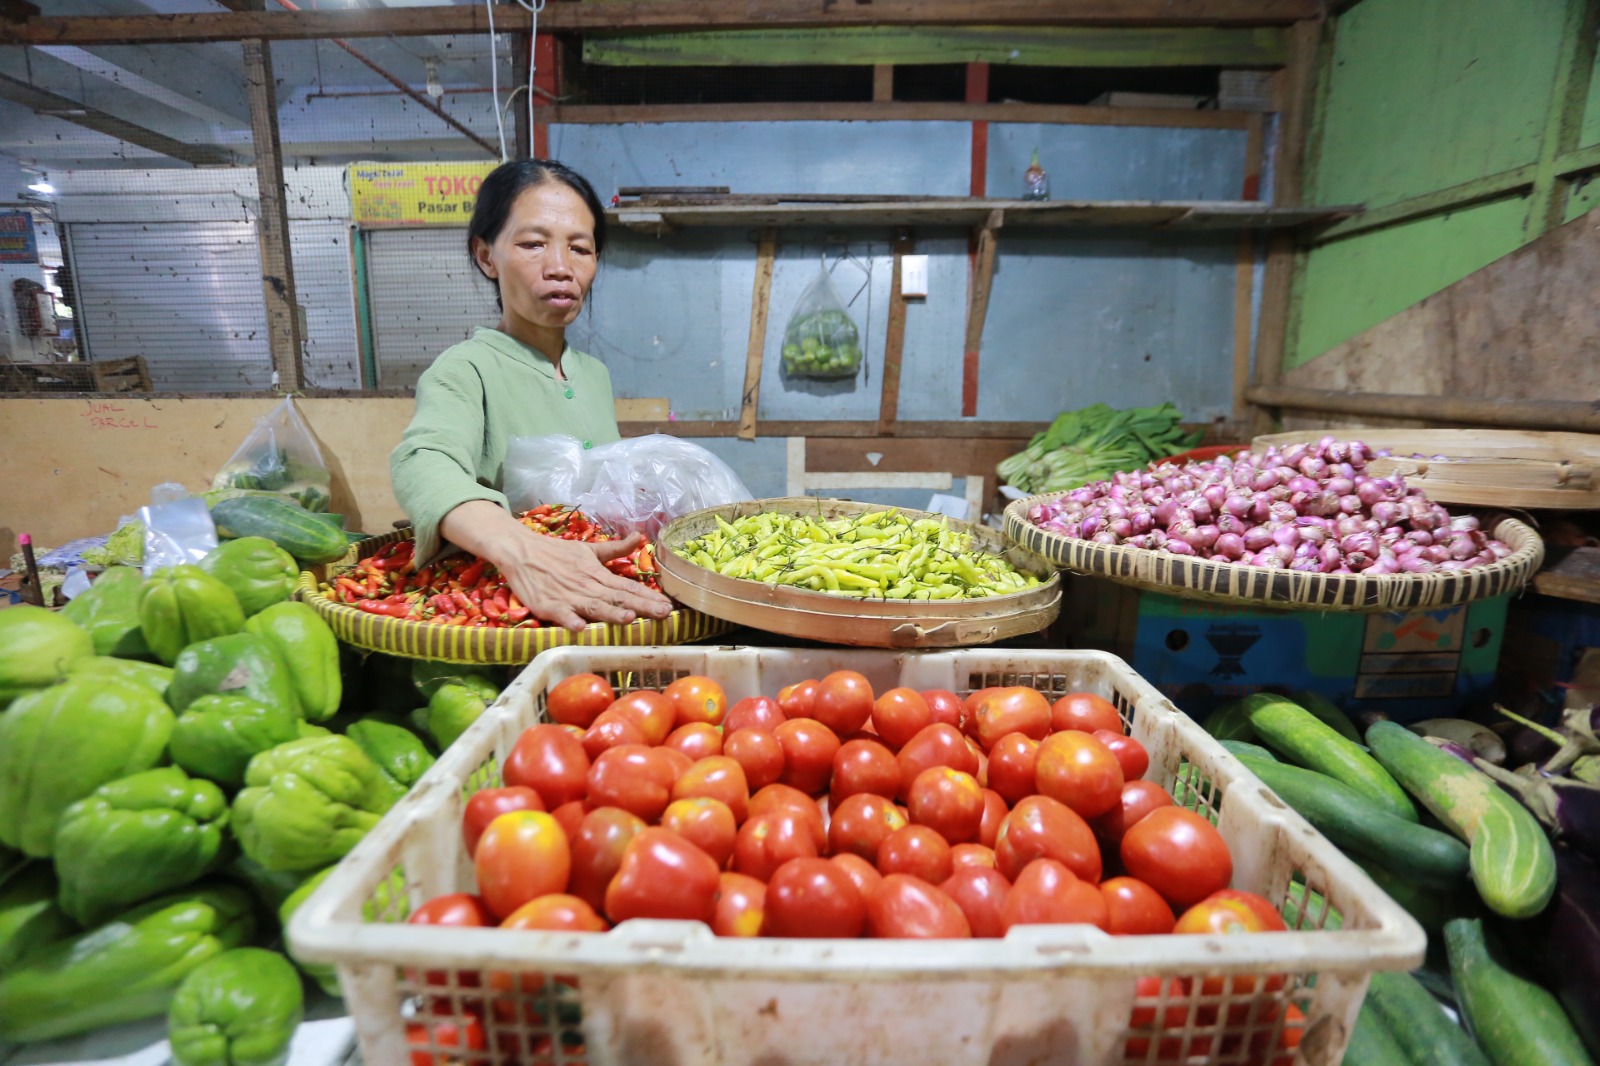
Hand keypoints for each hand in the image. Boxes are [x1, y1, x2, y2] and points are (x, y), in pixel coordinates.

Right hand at [439, 501, 672, 633]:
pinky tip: (581, 628)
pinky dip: (571, 620)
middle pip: (617, 598)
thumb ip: (615, 549)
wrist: (521, 551)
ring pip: (593, 607)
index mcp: (597, 574)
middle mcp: (587, 586)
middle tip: (662, 615)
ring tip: (630, 619)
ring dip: (611, 613)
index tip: (668, 605)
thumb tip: (639, 536)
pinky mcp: (548, 605)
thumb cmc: (556, 553)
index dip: (648, 596)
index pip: (628, 587)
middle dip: (641, 607)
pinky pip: (561, 614)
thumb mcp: (588, 549)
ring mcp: (568, 596)